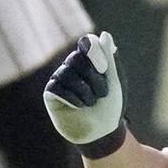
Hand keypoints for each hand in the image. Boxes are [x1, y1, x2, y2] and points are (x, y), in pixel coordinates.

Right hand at [44, 31, 126, 157]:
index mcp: (89, 61)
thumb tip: (105, 35)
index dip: (95, 53)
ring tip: (92, 103)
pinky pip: (58, 88)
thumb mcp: (116, 81)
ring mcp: (60, 79)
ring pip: (67, 73)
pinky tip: (80, 107)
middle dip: (95, 77)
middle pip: (77, 57)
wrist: (104, 133)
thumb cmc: (112, 106)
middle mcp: (72, 67)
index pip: (86, 43)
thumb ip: (111, 58)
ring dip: (86, 91)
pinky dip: (74, 99)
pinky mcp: (51, 94)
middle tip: (103, 93)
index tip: (104, 67)